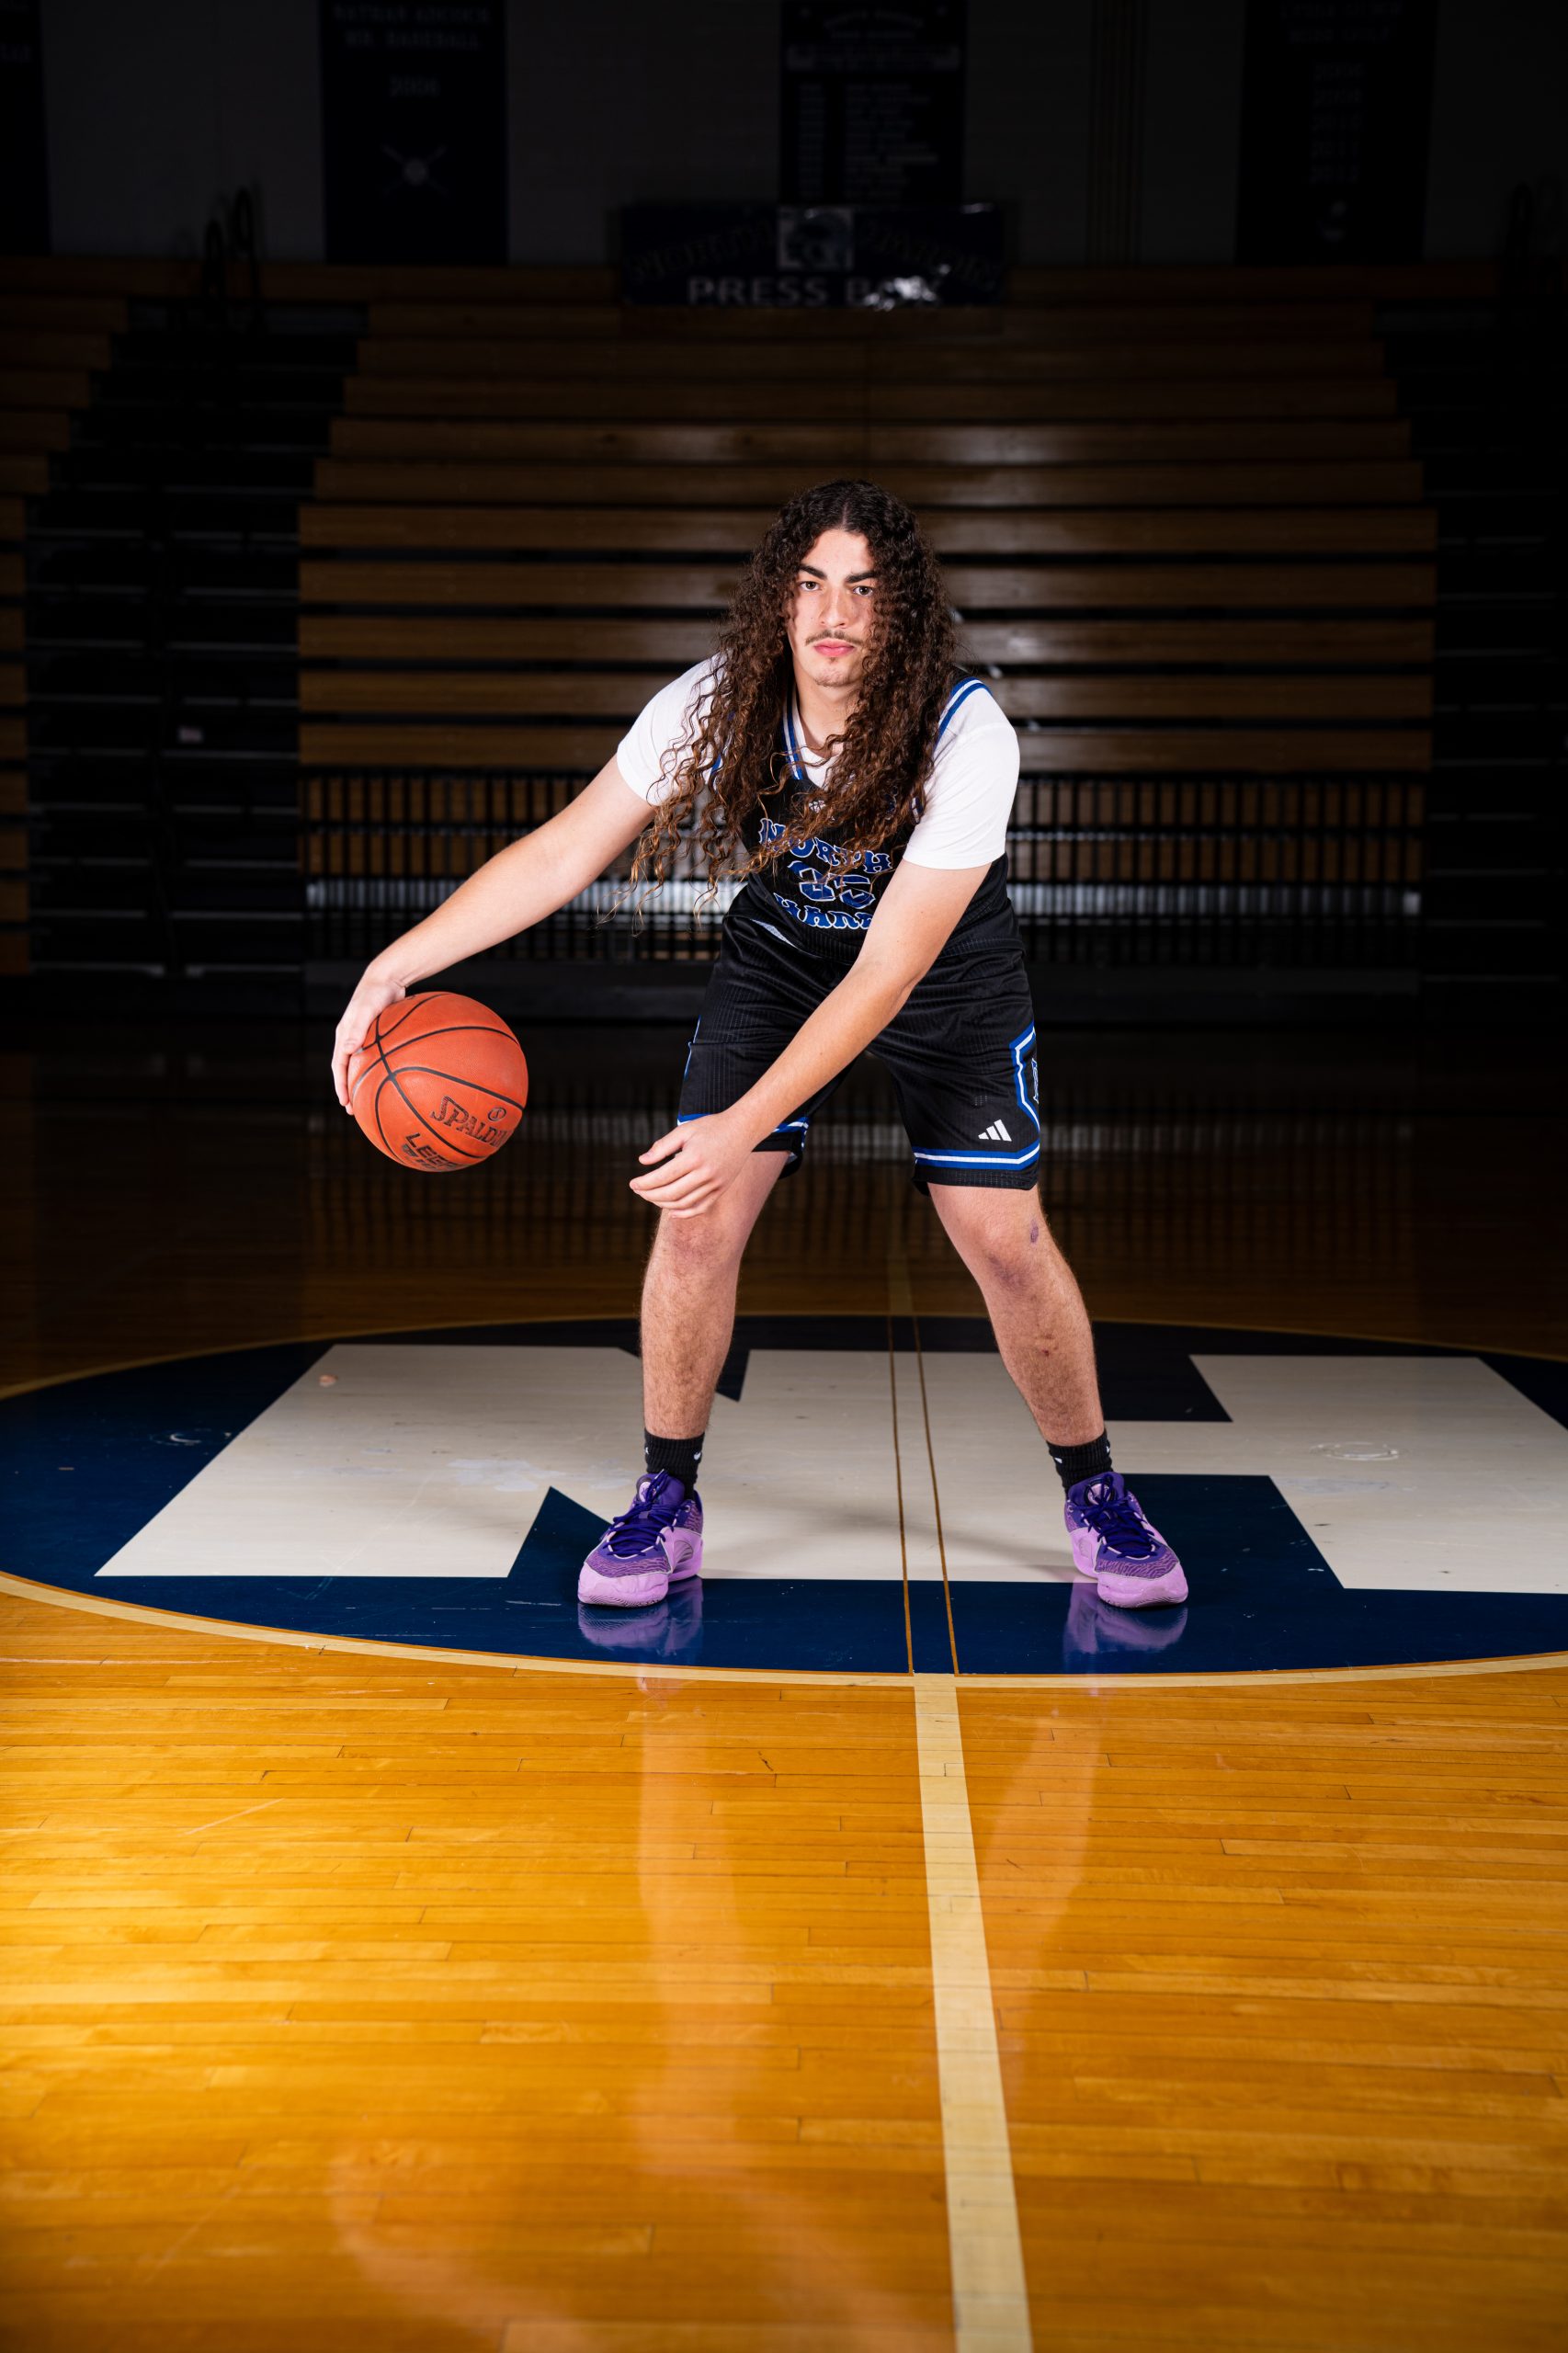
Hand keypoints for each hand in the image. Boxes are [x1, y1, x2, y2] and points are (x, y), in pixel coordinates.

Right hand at [330, 967, 407, 1109]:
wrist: (388, 977)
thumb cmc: (375, 992)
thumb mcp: (365, 1010)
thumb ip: (357, 1029)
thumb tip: (348, 1050)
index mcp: (344, 1035)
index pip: (339, 1066)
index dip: (341, 1085)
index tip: (345, 1102)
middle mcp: (351, 1038)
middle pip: (348, 1069)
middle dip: (350, 1089)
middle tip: (354, 1109)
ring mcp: (364, 1037)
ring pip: (361, 1064)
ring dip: (363, 1081)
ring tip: (370, 1098)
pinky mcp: (377, 1035)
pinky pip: (376, 1056)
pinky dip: (378, 1068)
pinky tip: (391, 1078)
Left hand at [629, 1112, 755, 1217]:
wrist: (742, 1130)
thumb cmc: (710, 1127)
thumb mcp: (684, 1130)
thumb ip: (662, 1146)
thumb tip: (642, 1161)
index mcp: (693, 1158)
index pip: (662, 1177)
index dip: (644, 1183)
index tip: (632, 1184)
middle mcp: (705, 1174)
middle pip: (671, 1193)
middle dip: (650, 1195)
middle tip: (638, 1191)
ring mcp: (715, 1184)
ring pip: (684, 1203)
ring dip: (664, 1204)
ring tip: (651, 1197)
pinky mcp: (721, 1189)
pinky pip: (700, 1207)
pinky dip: (684, 1213)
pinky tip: (671, 1211)